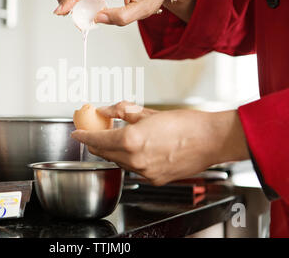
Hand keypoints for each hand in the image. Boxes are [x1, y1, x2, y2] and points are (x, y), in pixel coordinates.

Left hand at [71, 102, 249, 184]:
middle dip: (96, 144)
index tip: (77, 132)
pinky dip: (130, 159)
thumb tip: (106, 111)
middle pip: (104, 153)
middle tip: (95, 133)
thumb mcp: (148, 113)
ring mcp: (145, 172)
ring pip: (119, 162)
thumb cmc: (186, 124)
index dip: (84, 136)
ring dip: (114, 151)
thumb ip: (123, 112)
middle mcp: (135, 159)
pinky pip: (134, 169)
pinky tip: (138, 149)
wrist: (210, 140)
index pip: (97, 140)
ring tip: (120, 138)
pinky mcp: (155, 179)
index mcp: (131, 140)